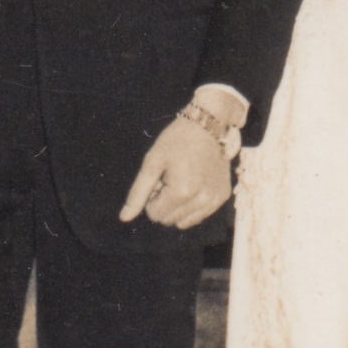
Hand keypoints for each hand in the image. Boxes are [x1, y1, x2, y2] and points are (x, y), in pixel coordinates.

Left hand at [120, 112, 234, 231]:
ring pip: (185, 222)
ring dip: (179, 207)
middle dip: (165, 203)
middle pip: (169, 220)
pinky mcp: (222, 197)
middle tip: (170, 179)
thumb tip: (125, 218)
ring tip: (182, 182)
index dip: (152, 197)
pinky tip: (195, 184)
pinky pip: (201, 215)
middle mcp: (201, 201)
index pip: (155, 215)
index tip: (159, 179)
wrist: (207, 125)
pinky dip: (194, 205)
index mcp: (181, 192)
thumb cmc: (176, 140)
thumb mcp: (152, 163)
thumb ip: (138, 193)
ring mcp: (214, 200)